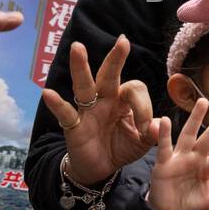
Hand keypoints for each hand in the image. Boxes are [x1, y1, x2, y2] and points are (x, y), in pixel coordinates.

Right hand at [42, 36, 157, 185]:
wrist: (101, 168)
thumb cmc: (121, 147)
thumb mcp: (142, 142)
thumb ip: (152, 133)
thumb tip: (160, 125)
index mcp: (124, 101)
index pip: (135, 91)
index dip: (143, 107)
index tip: (147, 129)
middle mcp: (105, 100)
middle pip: (109, 76)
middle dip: (115, 59)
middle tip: (122, 41)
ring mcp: (87, 111)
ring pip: (84, 86)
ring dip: (81, 68)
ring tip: (78, 48)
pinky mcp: (73, 125)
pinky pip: (65, 113)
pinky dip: (56, 104)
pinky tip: (48, 93)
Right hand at [149, 100, 208, 209]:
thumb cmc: (190, 204)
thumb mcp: (208, 205)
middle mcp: (196, 157)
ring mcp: (180, 158)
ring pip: (188, 134)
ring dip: (195, 118)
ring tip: (203, 102)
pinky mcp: (164, 163)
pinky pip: (164, 147)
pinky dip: (163, 134)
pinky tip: (163, 120)